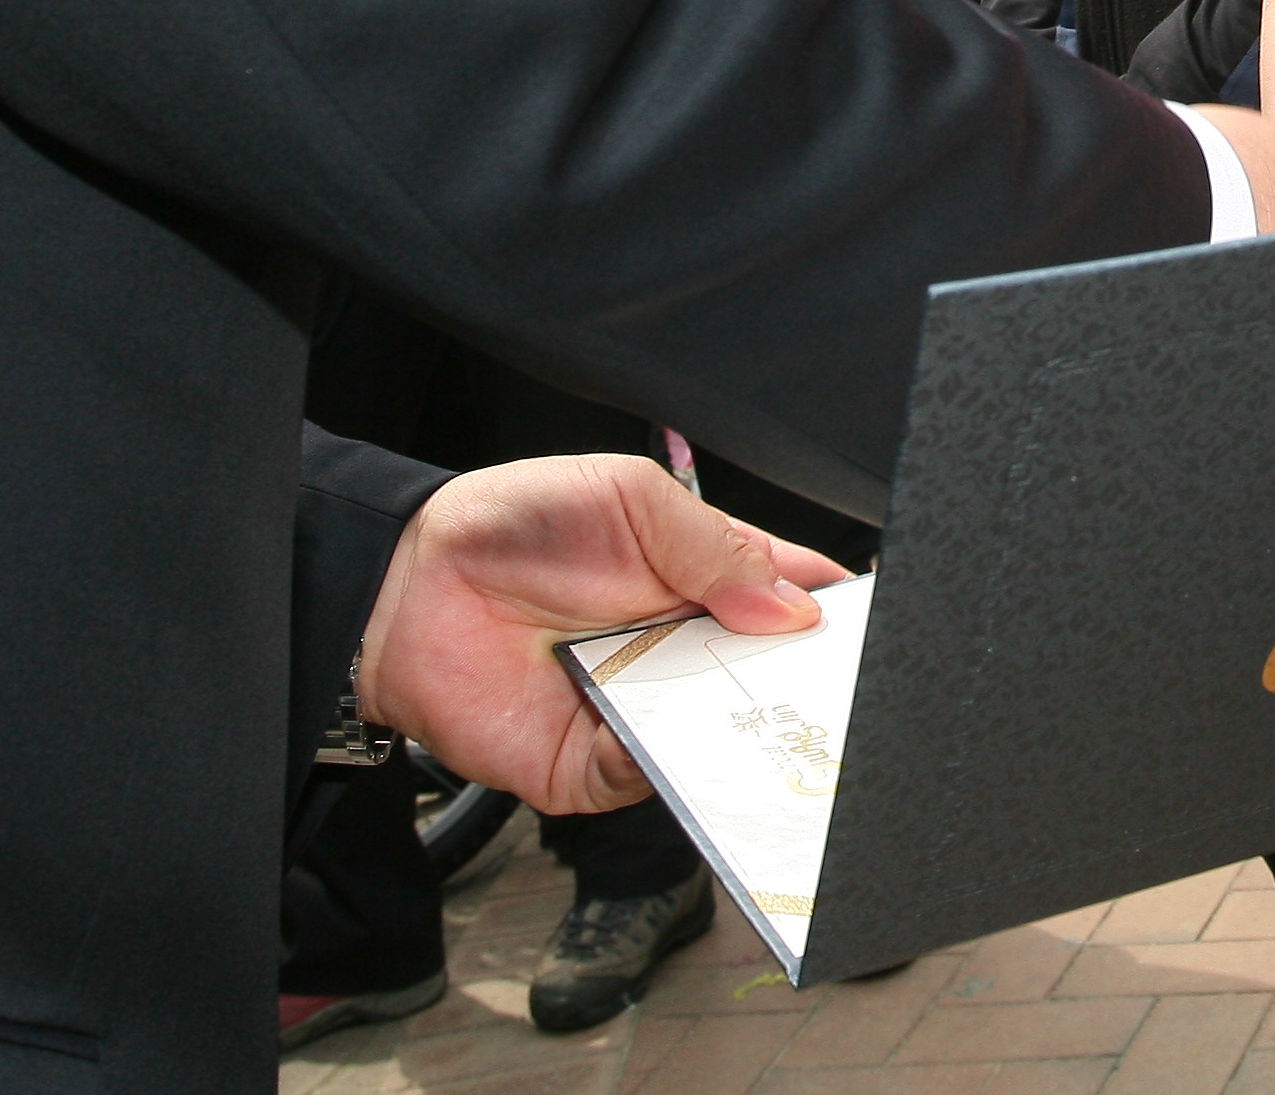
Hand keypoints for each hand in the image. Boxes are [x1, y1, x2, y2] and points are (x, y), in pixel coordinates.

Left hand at [358, 454, 850, 815]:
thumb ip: (718, 550)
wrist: (409, 587)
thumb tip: (794, 609)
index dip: (833, 612)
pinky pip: (659, 774)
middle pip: (773, 677)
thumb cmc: (515, 523)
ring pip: (726, 735)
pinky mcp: (600, 766)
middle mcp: (684, 648)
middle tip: (832, 678)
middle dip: (805, 681)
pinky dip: (676, 760)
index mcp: (705, 575)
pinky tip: (679, 729)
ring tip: (768, 706)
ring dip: (749, 726)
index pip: (793, 597)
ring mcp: (647, 709)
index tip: (864, 626)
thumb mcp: (632, 501)